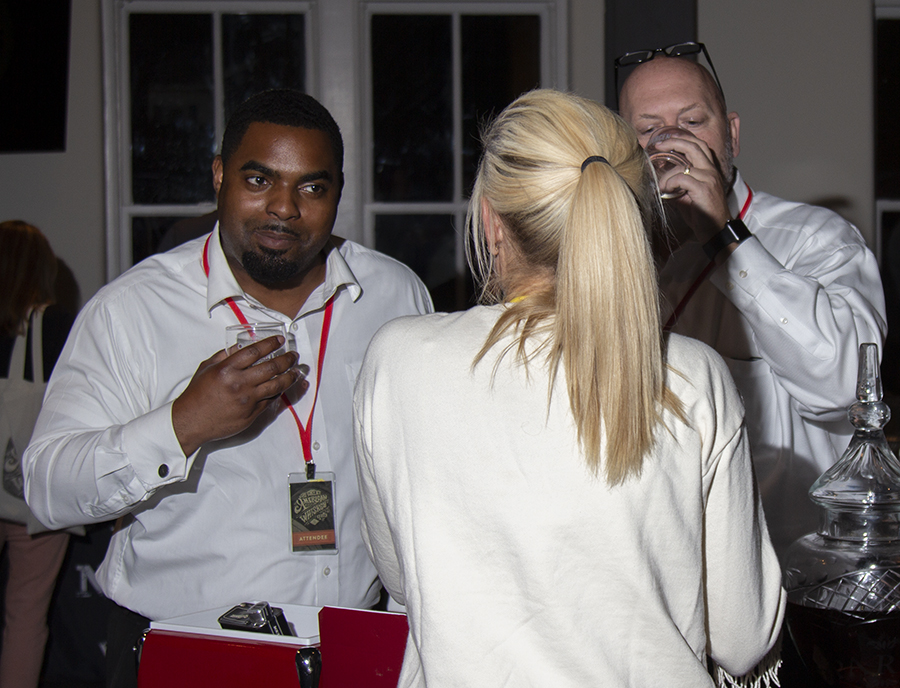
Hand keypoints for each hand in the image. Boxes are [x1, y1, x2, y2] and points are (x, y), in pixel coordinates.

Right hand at [172, 335, 306, 455]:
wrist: (190, 421)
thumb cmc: (196, 395)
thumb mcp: (206, 368)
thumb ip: (223, 356)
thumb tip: (238, 347)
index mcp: (227, 369)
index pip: (255, 351)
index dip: (270, 344)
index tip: (280, 340)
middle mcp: (239, 383)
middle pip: (271, 367)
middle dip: (287, 359)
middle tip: (293, 355)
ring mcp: (247, 400)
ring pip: (276, 385)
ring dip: (290, 376)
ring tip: (297, 371)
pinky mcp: (251, 413)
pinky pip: (270, 400)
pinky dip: (280, 392)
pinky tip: (285, 386)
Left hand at [654, 131, 732, 242]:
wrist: (716, 231)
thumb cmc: (703, 215)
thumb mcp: (687, 196)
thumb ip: (676, 186)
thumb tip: (659, 182)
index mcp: (709, 169)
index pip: (698, 145)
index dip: (682, 139)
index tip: (665, 141)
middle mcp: (711, 171)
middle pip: (694, 146)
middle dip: (674, 142)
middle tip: (658, 146)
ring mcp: (709, 179)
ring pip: (683, 166)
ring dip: (667, 175)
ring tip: (660, 185)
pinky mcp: (704, 189)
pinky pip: (682, 179)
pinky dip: (670, 183)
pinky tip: (666, 191)